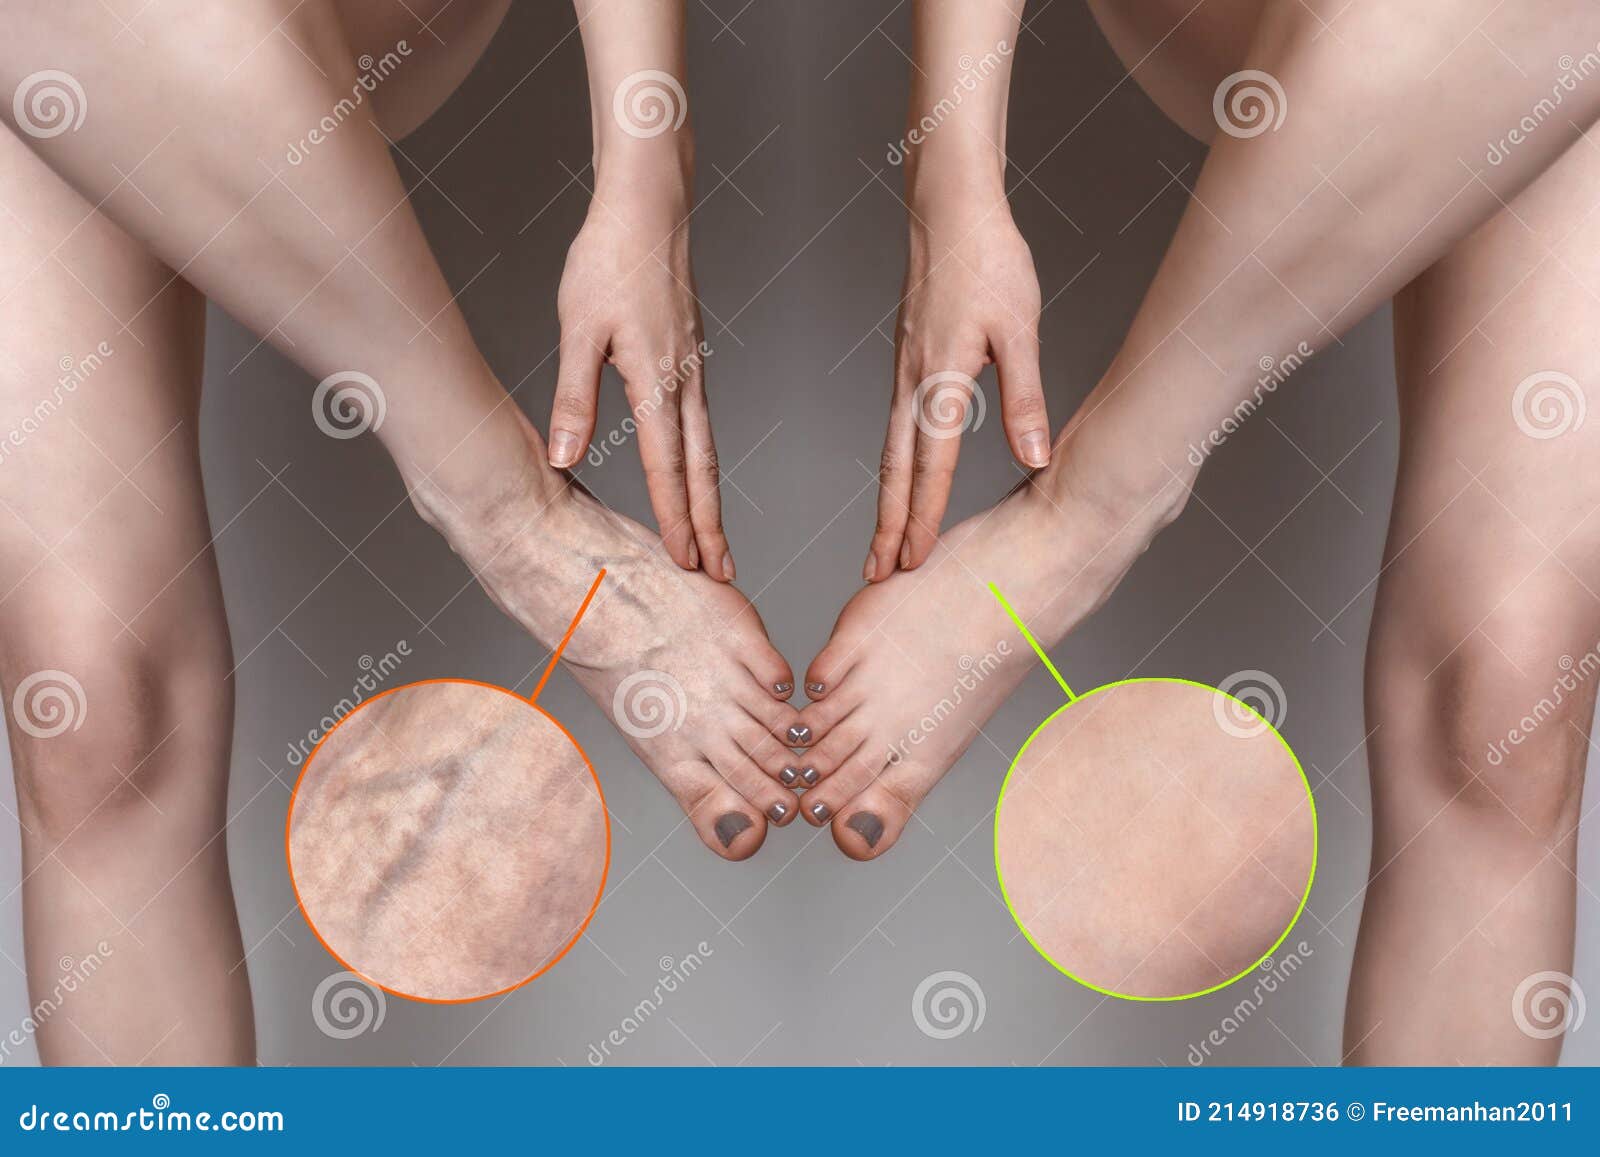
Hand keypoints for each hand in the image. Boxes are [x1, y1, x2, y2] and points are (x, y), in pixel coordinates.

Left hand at [550, 200, 732, 581]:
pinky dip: (704, 464)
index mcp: (657, 380)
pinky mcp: (692, 358)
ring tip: (716, 542)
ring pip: (708, 450)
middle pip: (703, 470)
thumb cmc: (608, 260)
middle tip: (723, 576)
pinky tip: (698, 477)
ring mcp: (695, 371)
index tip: (686, 562)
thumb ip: (573, 397)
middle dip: (711, 527)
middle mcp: (686, 382)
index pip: (669, 466)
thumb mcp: (577, 329)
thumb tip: (563, 457)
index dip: (676, 519)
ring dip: (711, 501)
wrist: (648, 207)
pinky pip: (703, 425)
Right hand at [868, 199, 1047, 580]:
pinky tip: (898, 484)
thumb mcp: (1021, 329)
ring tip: (882, 546)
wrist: (950, 209)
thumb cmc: (990, 261)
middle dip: (888, 528)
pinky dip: (893, 470)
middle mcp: (912, 384)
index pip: (930, 467)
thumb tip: (1034, 459)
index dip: (923, 519)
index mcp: (941, 379)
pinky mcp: (906, 363)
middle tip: (876, 578)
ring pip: (889, 454)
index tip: (913, 563)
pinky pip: (894, 430)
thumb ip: (1026, 397)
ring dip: (886, 504)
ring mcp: (903, 374)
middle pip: (895, 472)